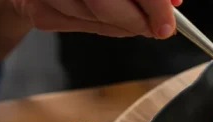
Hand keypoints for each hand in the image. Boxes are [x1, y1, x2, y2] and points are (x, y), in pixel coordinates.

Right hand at [11, 0, 183, 37]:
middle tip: (159, 28)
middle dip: (138, 21)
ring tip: (140, 20)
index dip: (152, 4)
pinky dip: (107, 27)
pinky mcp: (40, 12)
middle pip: (104, 4)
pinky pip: (82, 28)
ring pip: (95, 19)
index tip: (167, 22)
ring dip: (125, 25)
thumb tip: (173, 2)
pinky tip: (116, 20)